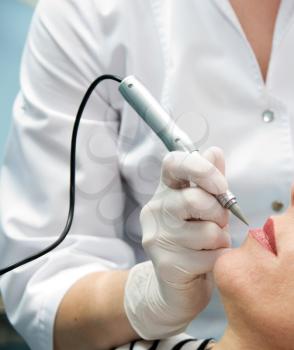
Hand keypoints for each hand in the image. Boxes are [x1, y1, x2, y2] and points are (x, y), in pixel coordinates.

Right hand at [124, 147, 230, 338]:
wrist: (174, 286)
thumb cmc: (194, 241)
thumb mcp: (203, 208)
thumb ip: (209, 181)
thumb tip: (214, 151)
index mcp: (165, 191)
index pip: (173, 163)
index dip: (200, 168)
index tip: (220, 185)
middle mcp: (155, 209)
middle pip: (196, 200)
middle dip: (219, 214)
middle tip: (218, 224)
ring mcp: (157, 237)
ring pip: (208, 231)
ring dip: (220, 240)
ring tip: (209, 246)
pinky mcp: (165, 263)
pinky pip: (210, 256)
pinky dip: (217, 259)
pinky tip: (204, 262)